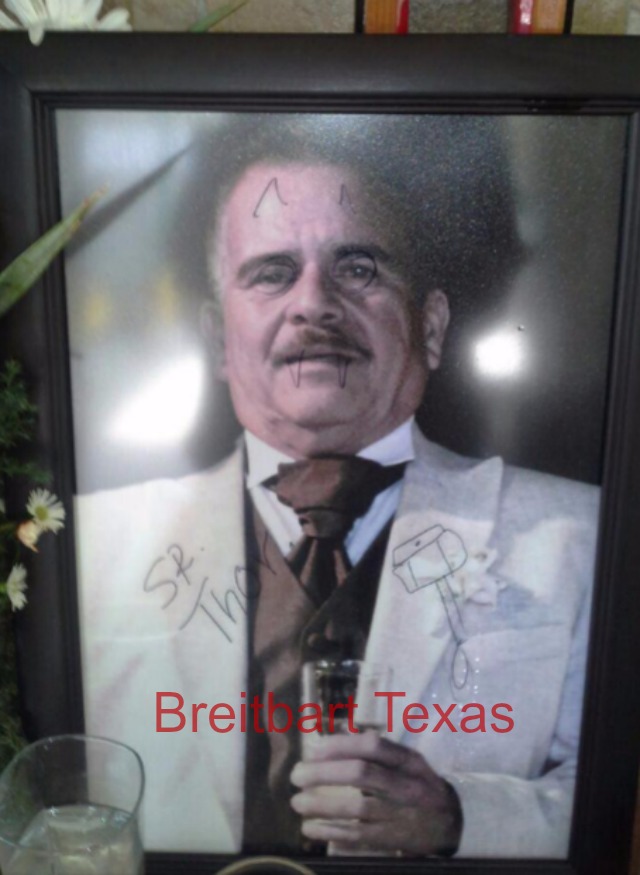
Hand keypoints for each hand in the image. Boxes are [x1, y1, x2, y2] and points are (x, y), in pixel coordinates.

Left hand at [290, 730, 462, 856]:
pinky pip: (358, 836)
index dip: (340, 745)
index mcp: (408, 761)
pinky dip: (331, 832)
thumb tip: (328, 742)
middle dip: (324, 773)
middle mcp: (406, 786)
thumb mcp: (408, 762)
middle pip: (362, 774)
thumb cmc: (419, 785)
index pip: (373, 746)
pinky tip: (311, 828)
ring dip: (322, 805)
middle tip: (298, 776)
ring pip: (358, 807)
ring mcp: (400, 815)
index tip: (313, 749)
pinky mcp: (392, 840)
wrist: (453, 823)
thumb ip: (377, 752)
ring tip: (298, 803)